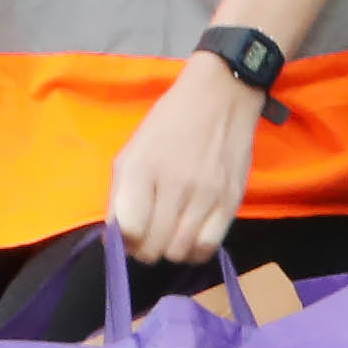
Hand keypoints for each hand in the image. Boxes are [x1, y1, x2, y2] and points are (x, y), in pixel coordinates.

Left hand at [102, 60, 261, 272]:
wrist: (222, 96)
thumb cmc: (170, 122)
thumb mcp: (133, 150)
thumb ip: (120, 195)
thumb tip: (116, 239)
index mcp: (141, 168)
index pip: (128, 229)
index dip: (124, 241)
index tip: (127, 235)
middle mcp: (174, 184)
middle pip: (153, 246)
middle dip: (144, 250)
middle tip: (148, 237)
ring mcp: (206, 195)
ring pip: (179, 251)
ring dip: (169, 250)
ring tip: (169, 236)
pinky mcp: (231, 201)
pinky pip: (208, 246)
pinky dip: (195, 250)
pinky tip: (190, 238)